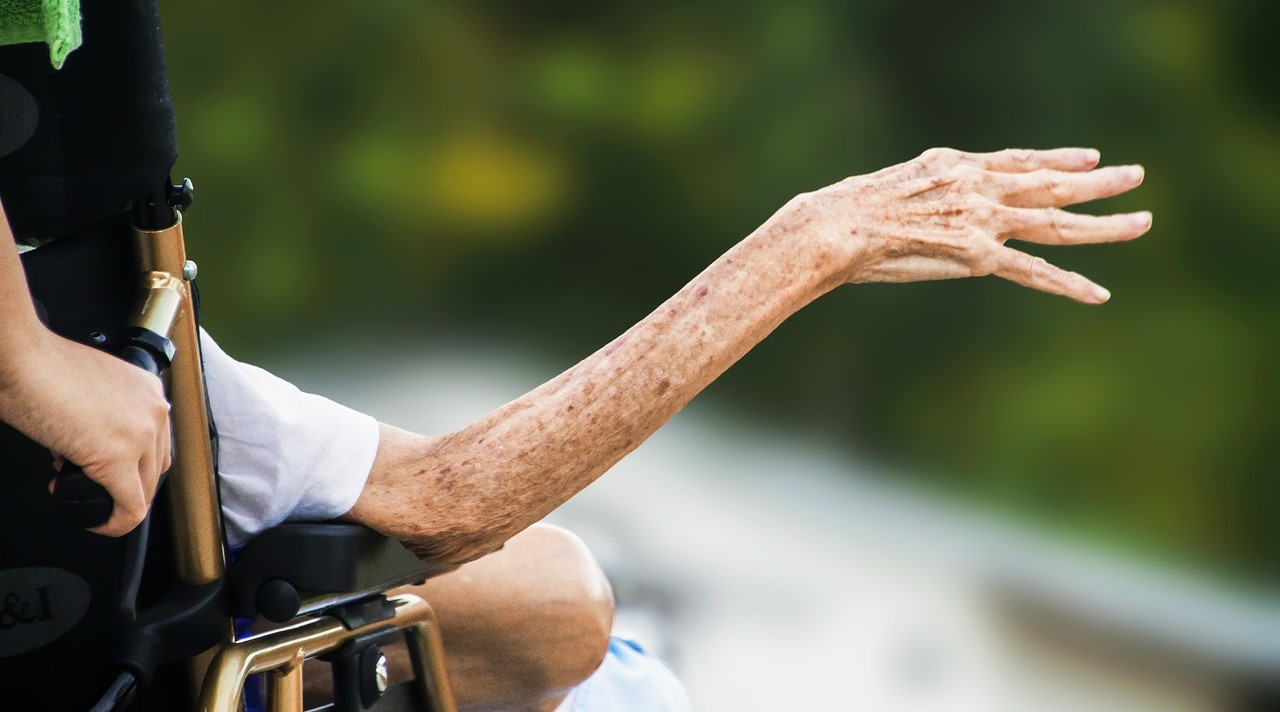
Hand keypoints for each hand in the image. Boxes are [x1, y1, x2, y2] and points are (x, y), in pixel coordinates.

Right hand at [0, 327, 171, 535]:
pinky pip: (129, 507)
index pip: (156, 442)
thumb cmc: (40, 368)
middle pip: (154, 468)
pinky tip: (96, 521)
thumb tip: (90, 446)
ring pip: (143, 490)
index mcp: (148, 391)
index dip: (129, 463)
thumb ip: (103, 416)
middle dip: (124, 485)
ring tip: (81, 494)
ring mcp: (141, 433)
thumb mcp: (90, 391)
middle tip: (92, 486)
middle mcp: (154, 410)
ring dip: (116, 502)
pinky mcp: (118, 456)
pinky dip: (114, 522)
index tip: (102, 470)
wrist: (21, 359)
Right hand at [792, 147, 1150, 302]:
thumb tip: (917, 205)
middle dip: (1097, 181)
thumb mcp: (892, 186)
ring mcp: (983, 221)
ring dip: (1104, 224)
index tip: (1087, 155)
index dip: (1056, 157)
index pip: (1019, 160)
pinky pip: (1034, 273)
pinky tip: (1098, 294)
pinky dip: (1068, 284)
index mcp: (957, 167)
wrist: (840, 226)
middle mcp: (979, 188)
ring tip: (1142, 223)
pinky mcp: (979, 256)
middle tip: (1135, 176)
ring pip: (1057, 223)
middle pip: (1050, 183)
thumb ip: (922, 191)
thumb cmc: (849, 211)